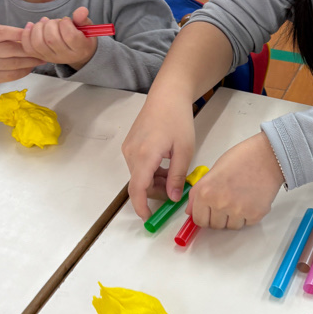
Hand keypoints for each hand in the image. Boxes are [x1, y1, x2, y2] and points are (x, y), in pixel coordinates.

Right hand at [0, 25, 40, 83]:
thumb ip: (10, 32)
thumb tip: (33, 33)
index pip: (5, 33)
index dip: (22, 34)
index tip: (36, 33)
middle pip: (13, 50)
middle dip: (32, 49)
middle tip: (45, 48)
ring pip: (16, 64)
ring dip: (32, 61)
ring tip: (42, 59)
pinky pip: (13, 75)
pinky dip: (25, 71)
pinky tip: (31, 66)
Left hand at [20, 6, 96, 69]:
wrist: (76, 54)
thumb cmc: (81, 38)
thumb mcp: (86, 28)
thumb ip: (82, 19)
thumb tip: (82, 10)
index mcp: (80, 49)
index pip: (70, 36)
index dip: (66, 23)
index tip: (66, 20)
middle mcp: (65, 57)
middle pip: (51, 39)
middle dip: (51, 24)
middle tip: (56, 22)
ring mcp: (51, 58)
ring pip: (38, 43)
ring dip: (39, 28)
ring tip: (45, 23)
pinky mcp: (40, 57)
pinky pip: (28, 47)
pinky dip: (27, 34)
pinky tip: (31, 25)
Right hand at [123, 95, 195, 219]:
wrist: (167, 95)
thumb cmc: (178, 119)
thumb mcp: (184, 150)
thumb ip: (177, 176)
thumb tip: (173, 197)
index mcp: (145, 156)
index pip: (137, 189)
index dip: (141, 206)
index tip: (148, 218)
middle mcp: (131, 154)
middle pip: (139, 184)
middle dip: (156, 192)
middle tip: (177, 190)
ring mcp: (128, 149)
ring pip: (139, 175)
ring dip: (154, 181)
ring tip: (175, 174)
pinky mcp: (130, 145)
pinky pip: (138, 166)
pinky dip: (150, 171)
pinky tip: (166, 165)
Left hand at [187, 133, 284, 230]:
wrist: (268, 156)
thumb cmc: (242, 158)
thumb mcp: (213, 171)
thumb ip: (200, 193)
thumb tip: (191, 210)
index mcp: (205, 192)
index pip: (199, 219)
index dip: (204, 216)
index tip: (209, 213)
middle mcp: (219, 204)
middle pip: (215, 226)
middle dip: (219, 217)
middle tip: (228, 202)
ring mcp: (237, 211)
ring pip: (231, 226)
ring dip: (234, 217)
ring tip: (241, 199)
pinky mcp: (254, 214)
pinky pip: (247, 223)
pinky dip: (248, 215)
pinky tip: (251, 199)